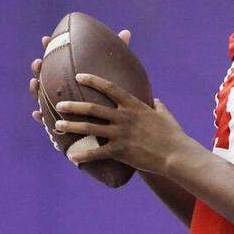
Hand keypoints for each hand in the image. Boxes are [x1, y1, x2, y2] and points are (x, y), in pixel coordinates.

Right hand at [29, 30, 130, 123]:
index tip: (46, 39)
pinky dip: (41, 117)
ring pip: (42, 97)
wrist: (116, 121)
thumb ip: (117, 53)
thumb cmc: (114, 93)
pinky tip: (38, 113)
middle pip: (46, 76)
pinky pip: (48, 120)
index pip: (58, 58)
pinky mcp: (62, 121)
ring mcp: (61, 103)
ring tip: (35, 83)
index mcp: (73, 73)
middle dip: (39, 68)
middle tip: (38, 62)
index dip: (50, 48)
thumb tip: (126, 32)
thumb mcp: (116, 72)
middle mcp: (64, 87)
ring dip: (35, 90)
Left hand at [52, 72, 198, 175]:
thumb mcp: (165, 115)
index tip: (79, 76)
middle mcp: (124, 117)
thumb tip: (156, 101)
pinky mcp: (120, 151)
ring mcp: (121, 134)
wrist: (176, 154)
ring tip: (57, 125)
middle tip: (59, 104)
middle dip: (73, 106)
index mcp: (134, 105)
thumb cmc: (172, 134)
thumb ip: (157, 106)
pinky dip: (83, 155)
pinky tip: (71, 157)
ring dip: (71, 126)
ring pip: (90, 128)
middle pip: (93, 108)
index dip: (93, 81)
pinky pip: (97, 153)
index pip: (110, 88)